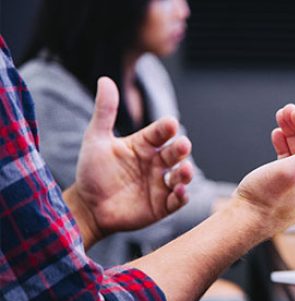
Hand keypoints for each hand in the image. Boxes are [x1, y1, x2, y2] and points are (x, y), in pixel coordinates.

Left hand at [65, 77, 192, 246]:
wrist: (87, 207)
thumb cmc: (92, 172)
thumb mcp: (96, 139)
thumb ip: (105, 111)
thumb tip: (105, 79)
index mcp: (144, 145)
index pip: (160, 132)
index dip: (166, 128)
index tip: (170, 123)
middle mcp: (156, 163)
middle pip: (175, 153)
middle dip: (181, 149)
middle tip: (183, 145)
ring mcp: (161, 184)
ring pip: (181, 175)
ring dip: (186, 173)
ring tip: (185, 170)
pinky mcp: (162, 205)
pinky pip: (177, 200)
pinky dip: (182, 196)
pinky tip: (179, 192)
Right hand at [233, 104, 294, 233]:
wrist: (243, 222)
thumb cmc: (265, 201)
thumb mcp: (292, 171)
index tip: (293, 111)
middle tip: (284, 111)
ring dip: (293, 133)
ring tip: (280, 119)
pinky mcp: (291, 187)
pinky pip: (293, 161)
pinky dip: (286, 146)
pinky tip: (277, 136)